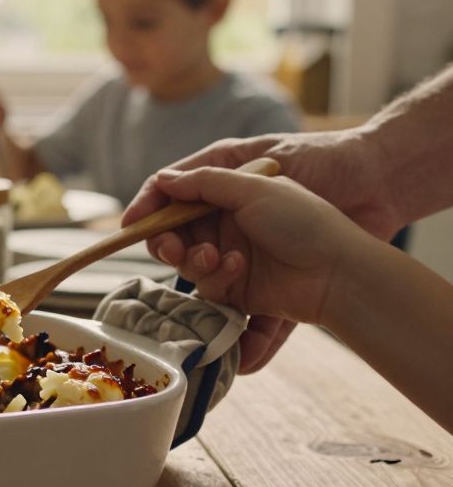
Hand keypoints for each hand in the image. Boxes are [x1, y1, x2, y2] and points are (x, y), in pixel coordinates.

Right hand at [123, 128, 399, 371]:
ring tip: (228, 264)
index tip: (130, 224)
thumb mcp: (256, 184)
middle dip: (171, 245)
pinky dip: (219, 301)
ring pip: (193, 271)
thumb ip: (205, 183)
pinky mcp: (247, 296)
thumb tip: (161, 181)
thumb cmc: (312, 208)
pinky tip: (236, 284)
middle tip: (178, 251)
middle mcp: (227, 226)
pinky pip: (217, 304)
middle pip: (176, 238)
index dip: (149, 209)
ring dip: (201, 268)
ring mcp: (237, 261)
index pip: (174, 198)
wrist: (356, 263)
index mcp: (227, 193)